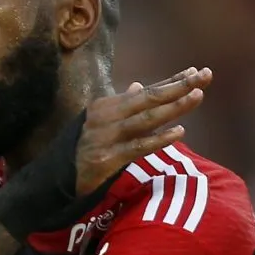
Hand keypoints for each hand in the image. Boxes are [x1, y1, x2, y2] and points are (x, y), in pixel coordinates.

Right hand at [0, 66, 211, 238]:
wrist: (50, 181)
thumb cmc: (78, 151)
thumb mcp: (97, 123)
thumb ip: (122, 105)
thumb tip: (139, 85)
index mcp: (105, 105)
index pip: (145, 90)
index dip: (171, 81)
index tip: (195, 73)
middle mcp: (105, 116)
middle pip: (148, 98)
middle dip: (177, 87)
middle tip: (204, 77)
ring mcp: (105, 137)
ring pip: (146, 119)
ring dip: (173, 107)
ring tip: (197, 96)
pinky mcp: (106, 159)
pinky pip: (138, 146)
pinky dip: (159, 139)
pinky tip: (178, 132)